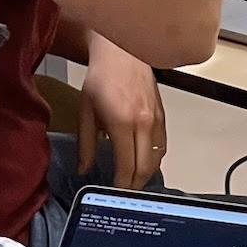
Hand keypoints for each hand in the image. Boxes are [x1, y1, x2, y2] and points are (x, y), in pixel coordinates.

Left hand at [77, 39, 166, 188]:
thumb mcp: (86, 112)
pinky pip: (163, 145)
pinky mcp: (163, 115)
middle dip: (135, 184)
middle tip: (124, 192)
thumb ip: (86, 145)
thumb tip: (84, 170)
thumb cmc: (101, 79)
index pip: (126, 166)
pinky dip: (155, 158)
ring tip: (133, 181)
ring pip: (157, 158)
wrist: (122, 54)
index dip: (121, 184)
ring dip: (146, 173)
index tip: (114, 192)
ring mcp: (156, 119)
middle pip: (145, 167)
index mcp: (122, 123)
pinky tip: (144, 162)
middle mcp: (143, 123)